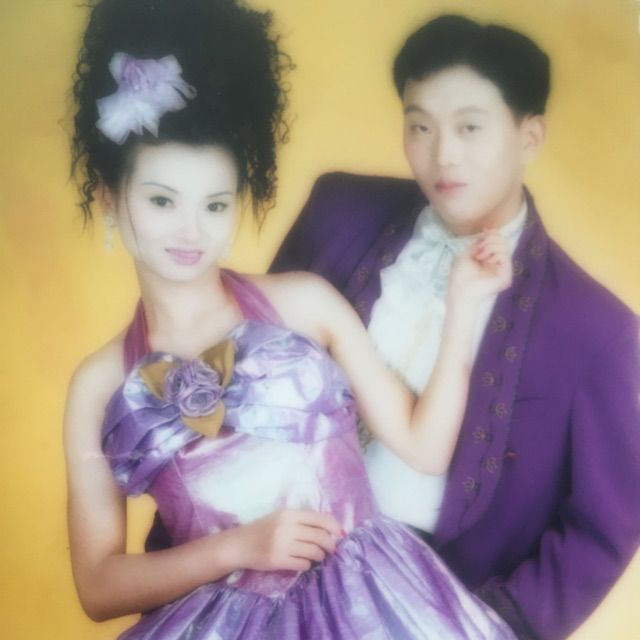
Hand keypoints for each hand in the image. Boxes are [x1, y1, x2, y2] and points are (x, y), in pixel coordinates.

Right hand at [227, 509, 341, 572]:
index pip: (320, 518)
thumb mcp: (281, 518)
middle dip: (330, 544)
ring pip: (314, 552)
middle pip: (320, 536)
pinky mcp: (278, 561)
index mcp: (290, 514)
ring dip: (320, 556)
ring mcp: (283, 544)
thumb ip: (302, 520)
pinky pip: (303, 565)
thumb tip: (330, 528)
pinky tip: (303, 563)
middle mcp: (287, 527)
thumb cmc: (262, 529)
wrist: (239, 544)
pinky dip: (307, 565)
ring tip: (318, 557)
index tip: (339, 534)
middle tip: (331, 549)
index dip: (334, 527)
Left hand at [448, 230, 512, 307]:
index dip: (493, 234)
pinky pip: (505, 257)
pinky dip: (494, 255)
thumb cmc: (460, 275)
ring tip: (479, 256)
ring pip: (505, 247)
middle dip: (490, 239)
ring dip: (490, 247)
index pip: (499, 241)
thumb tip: (488, 230)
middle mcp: (499, 265)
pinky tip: (486, 262)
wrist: (459, 291)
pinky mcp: (506, 277)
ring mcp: (503, 271)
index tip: (484, 232)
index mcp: (490, 259)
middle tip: (478, 248)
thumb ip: (479, 243)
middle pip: (503, 242)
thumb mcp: (468, 253)